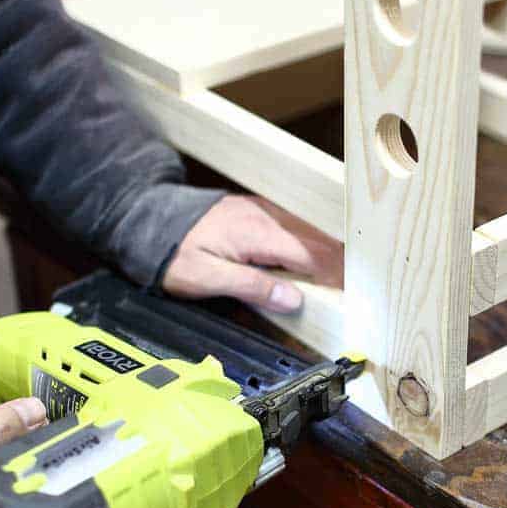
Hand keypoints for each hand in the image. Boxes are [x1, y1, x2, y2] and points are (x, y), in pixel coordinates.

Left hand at [162, 195, 342, 312]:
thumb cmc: (173, 252)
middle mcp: (264, 217)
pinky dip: (309, 239)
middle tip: (358, 282)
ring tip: (345, 269)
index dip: (334, 272)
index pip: (309, 254)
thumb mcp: (206, 278)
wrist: (148, 218)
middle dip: (338, 261)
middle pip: (315, 240)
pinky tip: (314, 251)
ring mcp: (261, 210)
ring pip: (307, 229)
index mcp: (256, 235)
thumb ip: (252, 287)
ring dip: (326, 248)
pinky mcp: (255, 210)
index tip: (353, 289)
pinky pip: (292, 223)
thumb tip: (293, 298)